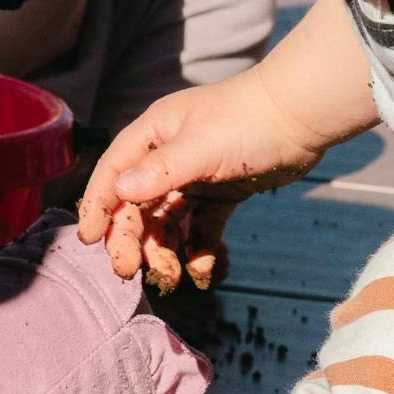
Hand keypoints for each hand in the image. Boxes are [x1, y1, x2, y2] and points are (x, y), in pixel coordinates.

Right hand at [76, 69, 327, 292]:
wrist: (302, 116)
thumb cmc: (248, 121)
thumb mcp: (200, 148)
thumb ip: (160, 171)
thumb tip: (119, 191)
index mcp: (154, 134)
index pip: (114, 172)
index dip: (98, 205)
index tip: (90, 240)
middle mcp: (170, 155)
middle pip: (138, 204)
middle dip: (131, 238)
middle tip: (129, 271)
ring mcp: (197, 175)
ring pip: (169, 220)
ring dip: (164, 249)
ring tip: (172, 276)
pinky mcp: (223, 193)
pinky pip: (202, 226)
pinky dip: (199, 249)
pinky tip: (201, 270)